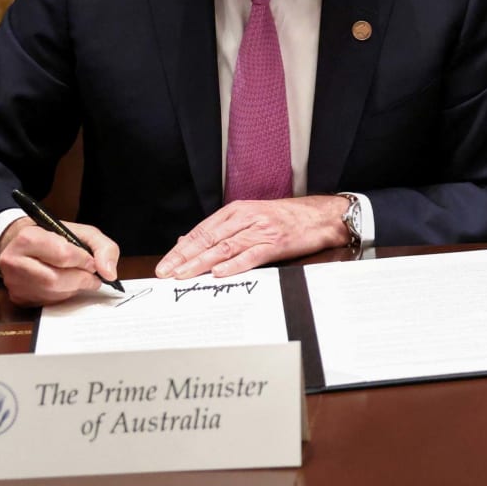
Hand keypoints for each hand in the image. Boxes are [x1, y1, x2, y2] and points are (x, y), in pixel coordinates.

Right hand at [0, 216, 120, 306]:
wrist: (23, 245)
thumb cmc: (54, 237)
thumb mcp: (82, 232)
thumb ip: (103, 247)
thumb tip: (109, 273)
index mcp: (27, 238)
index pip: (62, 254)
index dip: (84, 260)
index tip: (92, 261)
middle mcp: (14, 261)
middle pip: (56, 279)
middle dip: (81, 278)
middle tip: (93, 276)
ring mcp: (13, 282)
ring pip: (52, 293)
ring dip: (74, 288)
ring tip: (82, 279)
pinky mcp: (17, 297)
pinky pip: (47, 302)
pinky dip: (63, 296)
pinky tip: (66, 286)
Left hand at [154, 196, 351, 278]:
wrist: (322, 215)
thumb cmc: (287, 218)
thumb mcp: (251, 218)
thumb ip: (221, 230)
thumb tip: (187, 242)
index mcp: (237, 210)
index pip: (201, 231)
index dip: (181, 249)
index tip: (165, 264)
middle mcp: (246, 218)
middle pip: (208, 239)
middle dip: (184, 257)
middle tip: (166, 273)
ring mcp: (261, 230)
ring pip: (224, 247)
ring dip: (201, 262)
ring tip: (183, 275)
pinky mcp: (276, 243)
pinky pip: (251, 255)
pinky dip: (234, 264)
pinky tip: (219, 272)